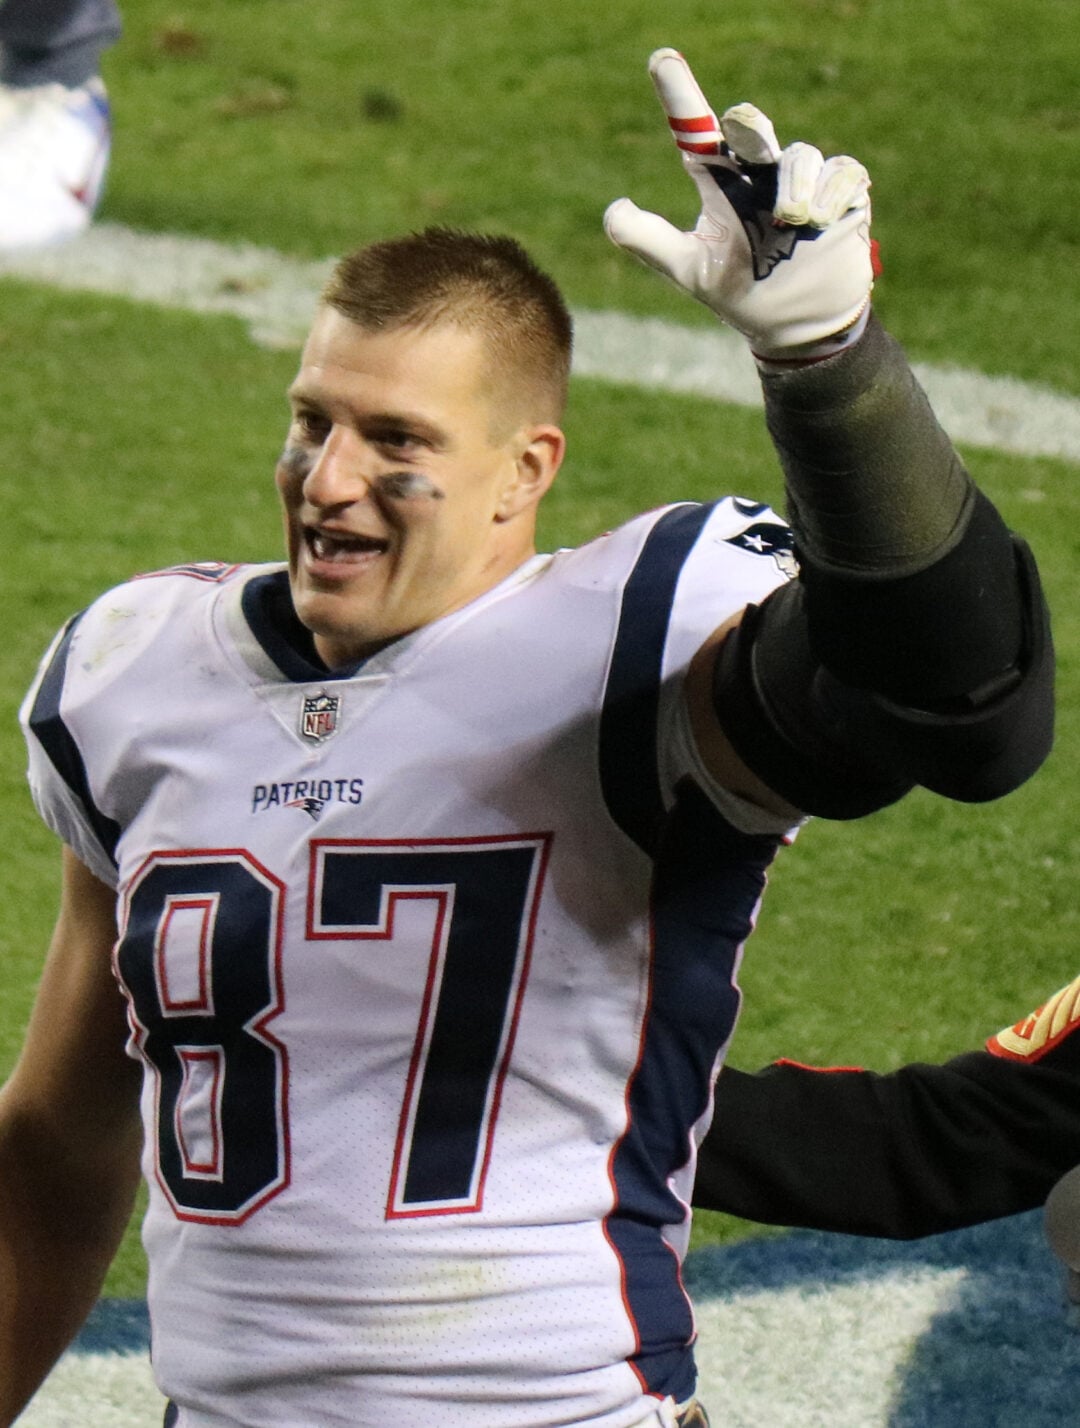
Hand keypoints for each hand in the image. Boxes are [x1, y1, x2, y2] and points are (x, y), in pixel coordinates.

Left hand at [604, 49, 875, 356]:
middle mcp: (759, 174)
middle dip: (750, 127)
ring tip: (792, 220)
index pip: (697, 133)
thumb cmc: (741, 292)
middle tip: (745, 136)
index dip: (679, 97)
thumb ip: (648, 241)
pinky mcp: (842, 194)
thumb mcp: (689, 269)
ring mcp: (802, 182)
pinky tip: (822, 220)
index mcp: (722, 184)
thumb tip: (614, 210)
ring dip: (795, 183)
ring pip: (800, 156)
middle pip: (752, 128)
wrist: (795, 327)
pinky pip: (843, 172)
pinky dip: (833, 191)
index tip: (661, 61)